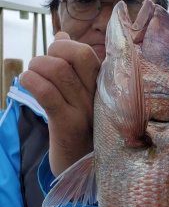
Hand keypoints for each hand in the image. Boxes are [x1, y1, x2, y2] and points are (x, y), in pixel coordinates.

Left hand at [19, 33, 99, 175]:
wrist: (84, 172)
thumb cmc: (82, 131)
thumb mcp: (82, 97)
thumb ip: (73, 66)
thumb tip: (62, 34)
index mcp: (104, 88)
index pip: (86, 52)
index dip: (63, 46)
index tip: (53, 58)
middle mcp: (98, 98)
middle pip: (78, 53)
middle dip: (52, 50)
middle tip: (40, 66)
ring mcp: (84, 112)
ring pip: (57, 70)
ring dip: (35, 67)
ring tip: (31, 77)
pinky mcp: (68, 127)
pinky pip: (47, 93)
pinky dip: (31, 82)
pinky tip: (26, 85)